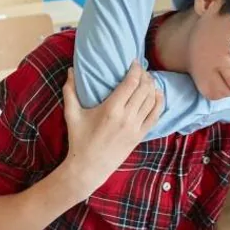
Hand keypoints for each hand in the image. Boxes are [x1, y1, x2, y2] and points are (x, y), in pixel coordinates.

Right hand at [62, 61, 161, 195]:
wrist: (88, 167)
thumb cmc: (78, 140)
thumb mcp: (72, 114)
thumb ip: (70, 91)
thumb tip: (70, 71)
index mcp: (111, 109)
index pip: (131, 83)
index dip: (136, 69)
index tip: (134, 62)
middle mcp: (127, 117)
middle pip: (144, 89)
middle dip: (145, 75)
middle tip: (141, 69)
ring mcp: (135, 127)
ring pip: (152, 101)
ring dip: (152, 87)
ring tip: (148, 79)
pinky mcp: (140, 136)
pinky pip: (155, 116)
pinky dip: (159, 103)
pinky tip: (157, 94)